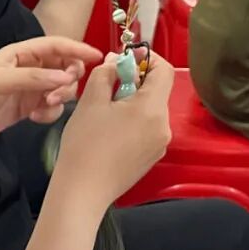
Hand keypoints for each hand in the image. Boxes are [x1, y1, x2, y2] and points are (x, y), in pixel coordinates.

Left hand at [0, 37, 100, 153]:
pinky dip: (50, 113)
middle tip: (58, 94)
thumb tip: (67, 77)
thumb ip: (36, 78)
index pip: (56, 45)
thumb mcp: (2, 82)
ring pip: (62, 87)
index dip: (77, 49)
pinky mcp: (30, 107)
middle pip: (65, 66)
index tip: (97, 57)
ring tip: (45, 107)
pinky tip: (35, 118)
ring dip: (60, 97)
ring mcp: (31, 88)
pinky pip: (52, 107)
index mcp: (21, 53)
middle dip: (69, 79)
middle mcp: (29, 67)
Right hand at [54, 52, 173, 203]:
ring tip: (105, 111)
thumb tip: (116, 61)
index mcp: (152, 108)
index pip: (164, 70)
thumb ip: (106, 73)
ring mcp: (160, 144)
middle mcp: (164, 126)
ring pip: (151, 111)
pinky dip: (134, 121)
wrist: (83, 191)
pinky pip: (148, 129)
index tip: (126, 58)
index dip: (147, 58)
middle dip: (135, 81)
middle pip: (157, 91)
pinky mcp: (152, 158)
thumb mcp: (91, 101)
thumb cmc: (85, 144)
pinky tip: (111, 131)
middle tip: (108, 85)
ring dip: (133, 102)